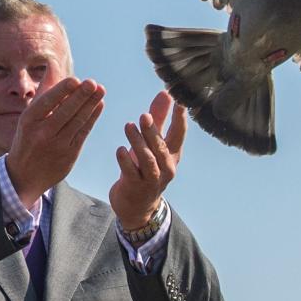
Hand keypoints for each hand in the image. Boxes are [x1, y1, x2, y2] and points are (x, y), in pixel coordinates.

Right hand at [5, 77, 105, 206]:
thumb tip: (53, 65)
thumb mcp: (30, 115)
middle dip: (81, 97)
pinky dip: (92, 118)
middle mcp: (41, 133)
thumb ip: (44, 91)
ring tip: (101, 90)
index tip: (75, 79)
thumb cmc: (29, 136)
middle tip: (93, 82)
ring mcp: (56, 145)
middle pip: (65, 112)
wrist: (24, 175)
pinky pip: (83, 133)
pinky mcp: (69, 155)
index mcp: (28, 121)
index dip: (62, 91)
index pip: (47, 103)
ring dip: (91, 105)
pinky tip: (99, 105)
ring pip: (77, 122)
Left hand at [109, 91, 186, 229]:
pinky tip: (120, 149)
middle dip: (153, 131)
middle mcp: (166, 167)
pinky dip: (125, 161)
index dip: (180, 117)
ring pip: (148, 159)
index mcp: (173, 154)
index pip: (179, 133)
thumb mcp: (153, 144)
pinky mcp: (136, 187)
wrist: (138, 207)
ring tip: (128, 126)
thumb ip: (159, 118)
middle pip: (162, 147)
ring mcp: (152, 179)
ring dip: (138, 143)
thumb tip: (166, 93)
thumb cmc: (145, 169)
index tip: (180, 100)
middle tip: (144, 115)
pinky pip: (131, 173)